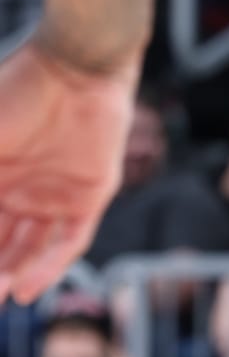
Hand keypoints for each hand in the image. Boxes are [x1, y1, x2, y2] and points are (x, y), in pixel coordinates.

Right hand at [0, 39, 140, 304]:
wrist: (75, 67)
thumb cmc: (17, 90)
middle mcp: (24, 187)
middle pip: (3, 241)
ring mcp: (57, 193)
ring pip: (33, 247)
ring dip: (14, 273)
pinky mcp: (92, 196)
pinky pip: (71, 241)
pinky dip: (49, 266)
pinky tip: (26, 289)